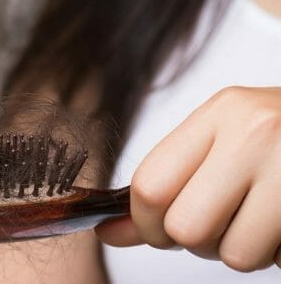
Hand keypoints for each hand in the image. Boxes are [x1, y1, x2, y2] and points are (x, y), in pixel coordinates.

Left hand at [97, 86, 280, 271]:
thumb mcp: (223, 140)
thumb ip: (166, 184)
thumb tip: (108, 232)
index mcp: (223, 113)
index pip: (150, 187)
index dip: (146, 224)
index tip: (160, 229)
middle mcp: (257, 133)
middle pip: (186, 228)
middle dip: (195, 243)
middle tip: (219, 225)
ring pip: (234, 254)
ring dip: (242, 252)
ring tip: (262, 221)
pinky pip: (276, 260)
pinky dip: (276, 255)